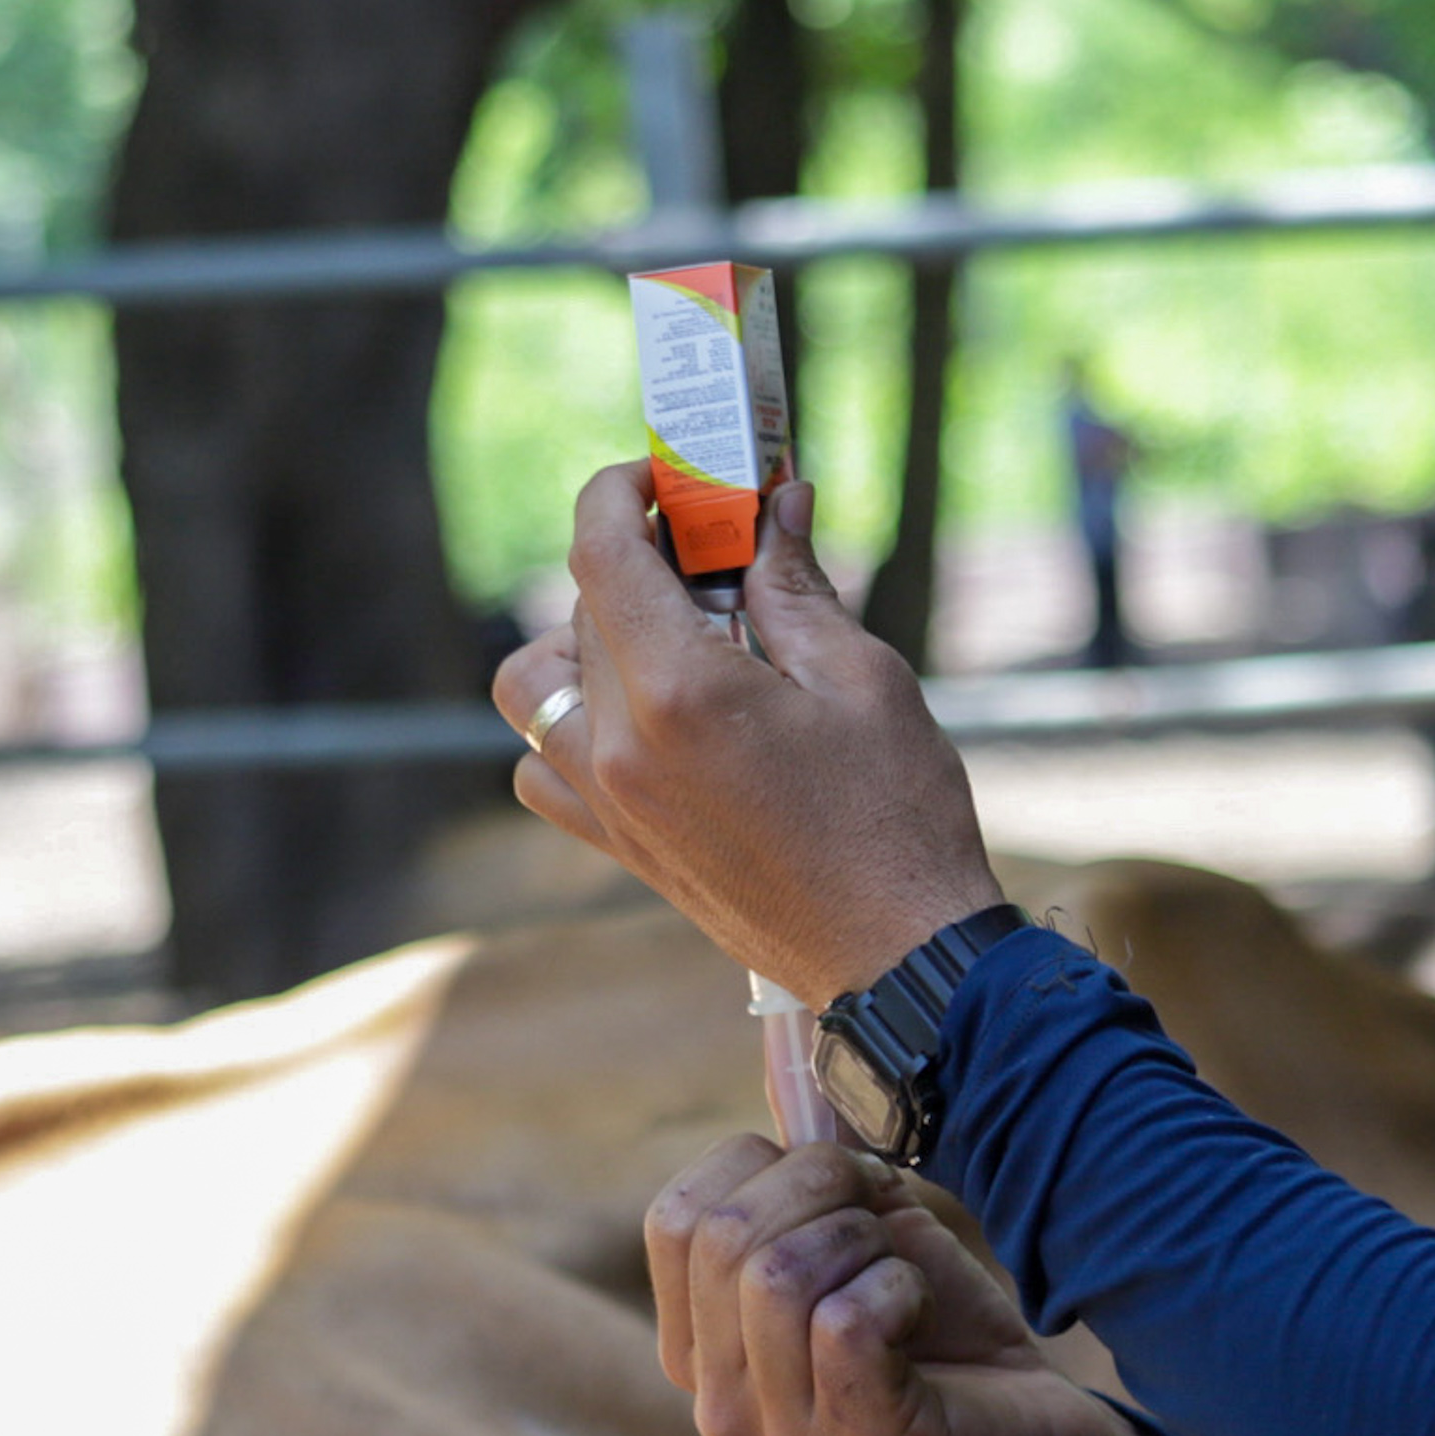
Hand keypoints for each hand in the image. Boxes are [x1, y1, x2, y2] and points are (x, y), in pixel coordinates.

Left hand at [494, 468, 1003, 1004]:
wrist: (900, 959)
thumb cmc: (898, 819)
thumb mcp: (863, 679)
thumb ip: (796, 585)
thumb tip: (775, 504)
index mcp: (680, 694)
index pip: (601, 554)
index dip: (619, 492)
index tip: (660, 476)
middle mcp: (619, 750)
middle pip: (581, 611)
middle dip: (637, 561)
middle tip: (711, 551)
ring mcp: (609, 805)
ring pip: (534, 688)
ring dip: (583, 641)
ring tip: (666, 637)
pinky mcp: (619, 848)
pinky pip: (541, 766)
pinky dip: (567, 726)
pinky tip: (645, 718)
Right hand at [646, 1134, 1178, 1435]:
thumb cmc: (942, 1330)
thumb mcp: (859, 1235)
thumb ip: (804, 1178)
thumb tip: (796, 1067)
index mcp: (699, 1348)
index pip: (674, 1217)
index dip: (764, 1166)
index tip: (841, 1188)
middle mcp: (718, 1403)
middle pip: (724, 1235)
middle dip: (822, 1186)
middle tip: (886, 1217)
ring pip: (777, 1273)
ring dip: (865, 1240)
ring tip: (903, 1271)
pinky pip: (846, 1320)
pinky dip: (901, 1287)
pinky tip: (922, 1314)